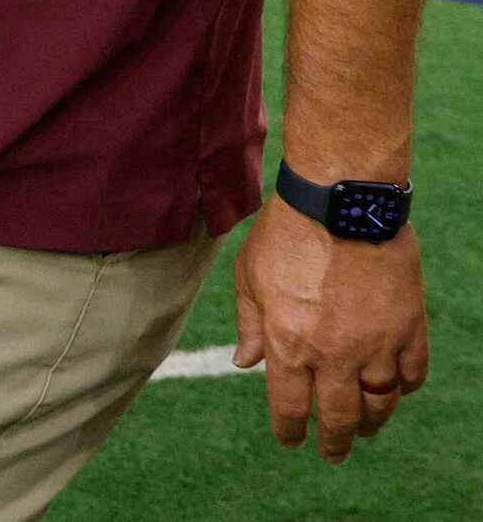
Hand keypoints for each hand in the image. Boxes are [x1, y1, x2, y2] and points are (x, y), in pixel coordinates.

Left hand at [233, 202, 429, 461]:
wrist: (341, 203)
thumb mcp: (249, 277)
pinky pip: (413, 372)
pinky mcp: (409, 326)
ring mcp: (378, 343)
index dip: (290, 430)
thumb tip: (244, 363)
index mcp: (290, 344)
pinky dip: (406, 386)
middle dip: (335, 441)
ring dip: (374, 421)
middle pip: (340, 416)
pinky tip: (396, 389)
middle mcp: (335, 354)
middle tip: (333, 453)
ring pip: (382, 402)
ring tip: (366, 429)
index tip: (291, 441)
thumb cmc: (285, 233)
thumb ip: (249, 324)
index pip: (290, 406)